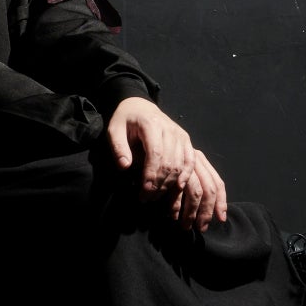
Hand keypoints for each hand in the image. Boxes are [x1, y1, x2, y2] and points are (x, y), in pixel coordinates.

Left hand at [106, 98, 227, 232]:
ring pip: (181, 164)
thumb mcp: (114, 130)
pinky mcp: (186, 141)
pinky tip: (177, 188)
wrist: (140, 106)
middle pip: (170, 162)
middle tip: (146, 198)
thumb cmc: (125, 120)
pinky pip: (190, 161)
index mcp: (152, 124)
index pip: (156, 154)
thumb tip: (125, 167)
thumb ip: (118, 148)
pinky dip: (186, 176)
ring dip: (170, 184)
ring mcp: (181, 135)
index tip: (143, 192)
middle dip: (159, 184)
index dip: (151, 175)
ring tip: (156, 196)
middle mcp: (170, 129)